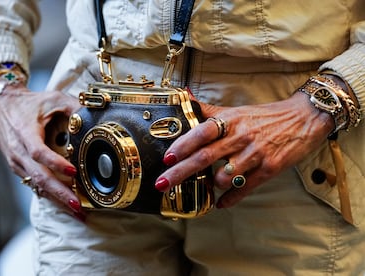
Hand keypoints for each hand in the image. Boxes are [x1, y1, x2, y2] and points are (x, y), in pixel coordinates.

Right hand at [0, 83, 84, 218]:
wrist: (0, 107)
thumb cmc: (28, 104)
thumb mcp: (52, 98)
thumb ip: (73, 106)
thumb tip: (95, 115)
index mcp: (25, 133)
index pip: (39, 152)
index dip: (56, 164)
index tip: (73, 172)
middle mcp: (18, 152)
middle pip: (39, 177)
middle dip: (60, 193)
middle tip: (78, 206)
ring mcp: (17, 162)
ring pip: (37, 186)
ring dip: (57, 200)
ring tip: (77, 212)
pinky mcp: (19, 168)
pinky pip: (35, 185)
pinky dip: (50, 195)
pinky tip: (65, 204)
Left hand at [155, 92, 333, 207]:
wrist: (304, 118)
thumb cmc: (264, 116)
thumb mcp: (236, 110)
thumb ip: (208, 110)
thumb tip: (184, 96)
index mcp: (231, 120)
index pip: (202, 131)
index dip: (183, 144)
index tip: (168, 157)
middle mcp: (241, 136)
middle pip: (206, 157)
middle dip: (181, 172)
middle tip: (162, 184)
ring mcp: (256, 154)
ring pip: (226, 176)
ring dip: (212, 185)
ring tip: (207, 186)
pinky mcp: (270, 169)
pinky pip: (246, 188)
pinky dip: (231, 199)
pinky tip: (221, 203)